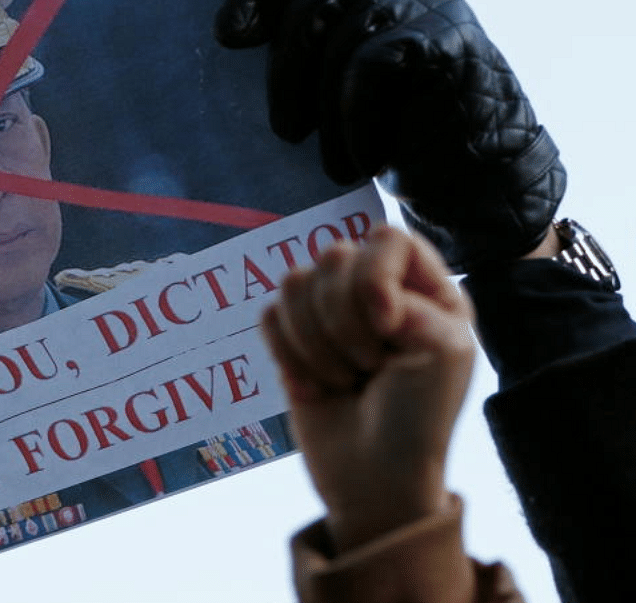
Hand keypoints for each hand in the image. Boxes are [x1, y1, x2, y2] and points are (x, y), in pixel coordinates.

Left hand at [216, 0, 564, 271]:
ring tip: (330, 163)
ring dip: (323, 106)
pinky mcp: (449, 42)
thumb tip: (232, 52)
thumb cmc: (396, 140)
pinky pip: (375, 66)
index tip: (229, 35)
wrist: (477, 185)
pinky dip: (356, 119)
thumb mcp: (336, 93)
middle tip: (286, 130)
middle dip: (287, 66)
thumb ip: (306, 59)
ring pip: (344, 32)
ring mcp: (429, 9)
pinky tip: (360, 159)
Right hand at [261, 226, 475, 551]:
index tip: (388, 327)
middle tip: (372, 366)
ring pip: (293, 283)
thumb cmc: (420, 417)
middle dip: (345, 322)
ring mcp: (330, 314)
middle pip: (332, 258)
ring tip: (346, 379)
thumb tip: (366, 296)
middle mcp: (376, 291)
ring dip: (317, 344)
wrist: (375, 477)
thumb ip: (414, 300)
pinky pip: (268, 316)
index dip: (375, 276)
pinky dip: (289, 356)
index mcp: (425, 288)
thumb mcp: (447, 352)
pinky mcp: (292, 340)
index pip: (386, 238)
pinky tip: (316, 387)